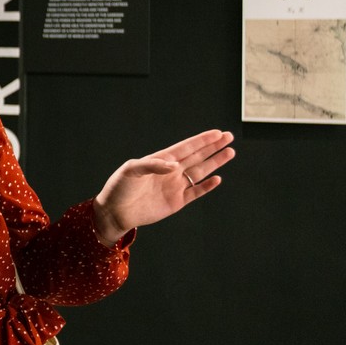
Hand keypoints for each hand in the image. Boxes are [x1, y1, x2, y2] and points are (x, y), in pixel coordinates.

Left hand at [92, 129, 235, 242]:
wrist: (115, 212)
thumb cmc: (119, 187)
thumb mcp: (131, 170)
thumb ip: (152, 165)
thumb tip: (175, 165)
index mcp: (160, 159)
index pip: (186, 147)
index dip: (202, 140)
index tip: (217, 133)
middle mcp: (171, 171)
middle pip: (197, 156)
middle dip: (213, 147)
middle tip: (229, 136)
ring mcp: (175, 186)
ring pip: (200, 171)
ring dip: (215, 162)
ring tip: (229, 152)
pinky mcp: (176, 202)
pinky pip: (196, 192)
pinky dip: (207, 186)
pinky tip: (217, 178)